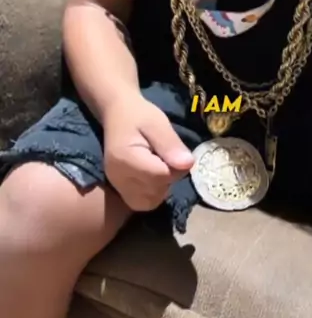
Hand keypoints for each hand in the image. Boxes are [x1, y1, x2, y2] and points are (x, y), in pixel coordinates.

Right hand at [103, 94, 194, 210]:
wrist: (117, 114)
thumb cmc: (139, 115)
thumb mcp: (158, 123)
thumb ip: (171, 144)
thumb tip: (188, 164)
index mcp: (126, 158)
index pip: (161, 176)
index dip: (175, 166)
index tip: (172, 150)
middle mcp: (118, 178)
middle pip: (156, 191)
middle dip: (169, 176)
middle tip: (165, 155)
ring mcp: (117, 186)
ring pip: (150, 201)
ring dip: (162, 187)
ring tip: (159, 164)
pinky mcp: (120, 191)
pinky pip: (142, 202)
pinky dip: (152, 193)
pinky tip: (153, 175)